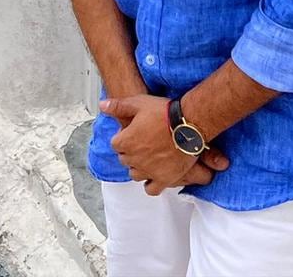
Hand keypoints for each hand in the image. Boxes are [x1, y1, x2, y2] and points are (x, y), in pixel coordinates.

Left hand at [102, 95, 228, 195]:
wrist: (189, 124)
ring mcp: (148, 171)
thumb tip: (103, 106)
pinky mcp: (163, 179)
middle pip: (125, 159)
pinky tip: (155, 174)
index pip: (115, 143)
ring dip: (139, 166)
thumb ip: (119, 106)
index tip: (134, 131)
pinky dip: (151, 184)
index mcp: (126, 141)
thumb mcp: (140, 103)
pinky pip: (151, 189)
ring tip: (149, 157)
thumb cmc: (165, 112)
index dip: (124, 136)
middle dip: (130, 151)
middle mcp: (134, 159)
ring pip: (135, 174)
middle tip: (143, 141)